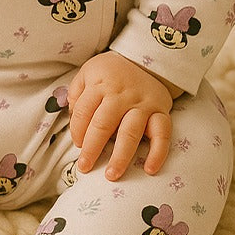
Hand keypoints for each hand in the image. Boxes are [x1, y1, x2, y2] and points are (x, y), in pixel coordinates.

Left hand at [67, 51, 174, 180]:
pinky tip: (150, 169)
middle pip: (103, 124)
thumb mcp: (88, 72)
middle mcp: (121, 95)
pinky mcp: (161, 112)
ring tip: (111, 175)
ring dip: (121, 156)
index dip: (77, 130)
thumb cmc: (111, 72)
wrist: (146, 59)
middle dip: (92, 148)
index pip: (83, 111)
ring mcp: (143, 104)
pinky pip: (163, 134)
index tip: (77, 145)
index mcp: (100, 84)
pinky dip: (158, 152)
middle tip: (85, 167)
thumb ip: (76, 92)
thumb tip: (72, 118)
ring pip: (130, 132)